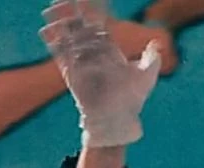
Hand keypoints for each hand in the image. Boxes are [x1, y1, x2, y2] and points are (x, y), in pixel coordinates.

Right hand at [39, 0, 168, 146]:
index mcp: (109, 49)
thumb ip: (152, 59)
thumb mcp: (145, 77)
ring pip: (69, 37)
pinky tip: (45, 31)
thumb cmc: (132, 100)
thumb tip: (157, 43)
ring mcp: (81, 62)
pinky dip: (53, 42)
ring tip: (51, 8)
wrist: (116, 120)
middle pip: (81, 26)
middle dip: (73, 10)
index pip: (100, 23)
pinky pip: (60, 55)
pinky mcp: (71, 73)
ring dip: (60, 22)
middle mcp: (93, 53)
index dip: (95, 9)